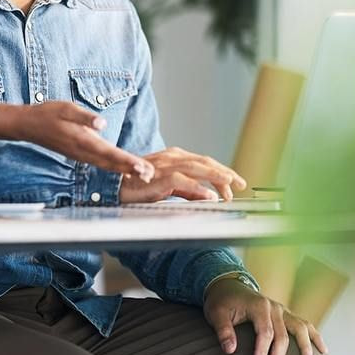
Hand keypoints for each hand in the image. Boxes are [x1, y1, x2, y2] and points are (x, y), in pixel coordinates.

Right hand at [0, 102, 154, 181]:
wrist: (28, 125)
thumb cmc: (47, 114)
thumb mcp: (65, 108)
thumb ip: (84, 116)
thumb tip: (102, 123)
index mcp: (81, 140)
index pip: (109, 152)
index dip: (127, 160)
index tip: (142, 167)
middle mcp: (82, 151)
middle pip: (111, 163)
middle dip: (131, 169)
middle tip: (150, 175)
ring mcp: (80, 155)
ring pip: (106, 165)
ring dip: (125, 170)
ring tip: (143, 174)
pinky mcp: (79, 154)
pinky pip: (100, 163)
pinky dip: (114, 167)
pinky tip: (124, 169)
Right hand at [118, 147, 245, 203]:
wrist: (113, 186)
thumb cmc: (137, 185)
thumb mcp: (168, 187)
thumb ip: (188, 190)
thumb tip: (209, 195)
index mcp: (174, 157)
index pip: (204, 162)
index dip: (222, 171)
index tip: (235, 183)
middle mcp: (172, 158)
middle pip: (205, 162)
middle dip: (225, 172)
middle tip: (240, 184)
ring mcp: (165, 166)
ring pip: (197, 167)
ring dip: (216, 176)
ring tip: (231, 185)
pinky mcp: (158, 178)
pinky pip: (182, 182)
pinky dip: (197, 188)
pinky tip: (210, 196)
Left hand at [203, 278, 327, 354]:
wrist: (228, 286)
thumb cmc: (222, 302)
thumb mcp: (215, 313)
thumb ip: (223, 330)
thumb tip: (230, 350)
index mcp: (258, 306)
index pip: (265, 332)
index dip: (262, 352)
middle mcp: (274, 307)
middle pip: (283, 335)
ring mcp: (282, 310)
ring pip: (300, 328)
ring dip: (305, 346)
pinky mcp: (286, 314)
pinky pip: (304, 324)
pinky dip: (315, 336)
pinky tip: (322, 350)